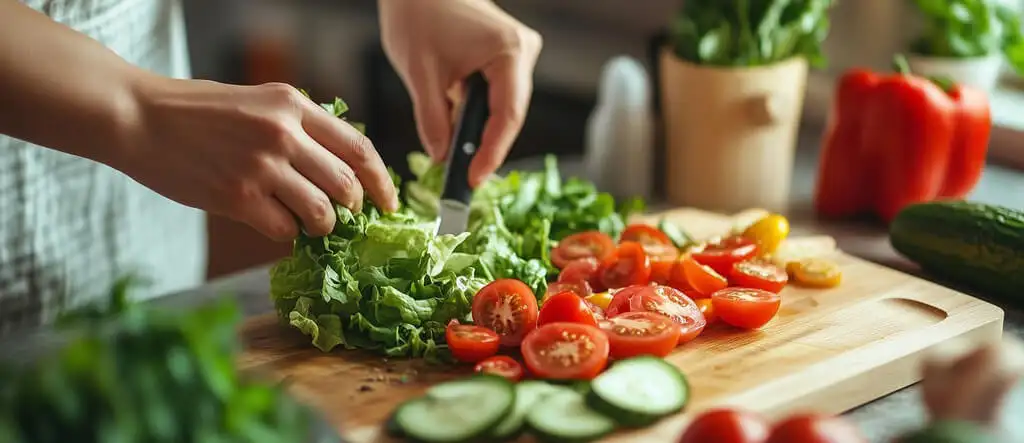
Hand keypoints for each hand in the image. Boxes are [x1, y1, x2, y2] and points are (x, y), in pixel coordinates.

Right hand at [114, 78, 398, 240]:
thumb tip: (340, 167)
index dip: (381, 181)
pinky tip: (273, 223)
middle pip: (347, 185)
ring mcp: (262, 167)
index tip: (389, 203)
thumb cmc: (197, 112)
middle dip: (352, 210)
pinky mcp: (237, 197)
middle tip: (341, 218)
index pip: (359, 148)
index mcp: (293, 105)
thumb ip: (299, 128)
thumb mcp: (258, 102)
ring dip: (322, 227)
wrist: (139, 117)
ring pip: (322, 214)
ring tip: (309, 224)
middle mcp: (284, 133)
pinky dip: (286, 234)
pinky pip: (285, 230)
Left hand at [379, 0, 541, 186]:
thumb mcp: (419, 72)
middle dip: (485, 147)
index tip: (472, 179)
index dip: (492, 152)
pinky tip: (459, 136)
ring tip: (460, 164)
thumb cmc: (417, 13)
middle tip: (464, 180)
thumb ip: (431, 119)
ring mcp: (517, 54)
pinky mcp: (504, 58)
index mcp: (509, 52)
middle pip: (509, 114)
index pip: (507, 114)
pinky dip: (476, 117)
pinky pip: (494, 96)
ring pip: (502, 108)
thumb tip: (441, 158)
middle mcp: (522, 52)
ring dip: (479, 133)